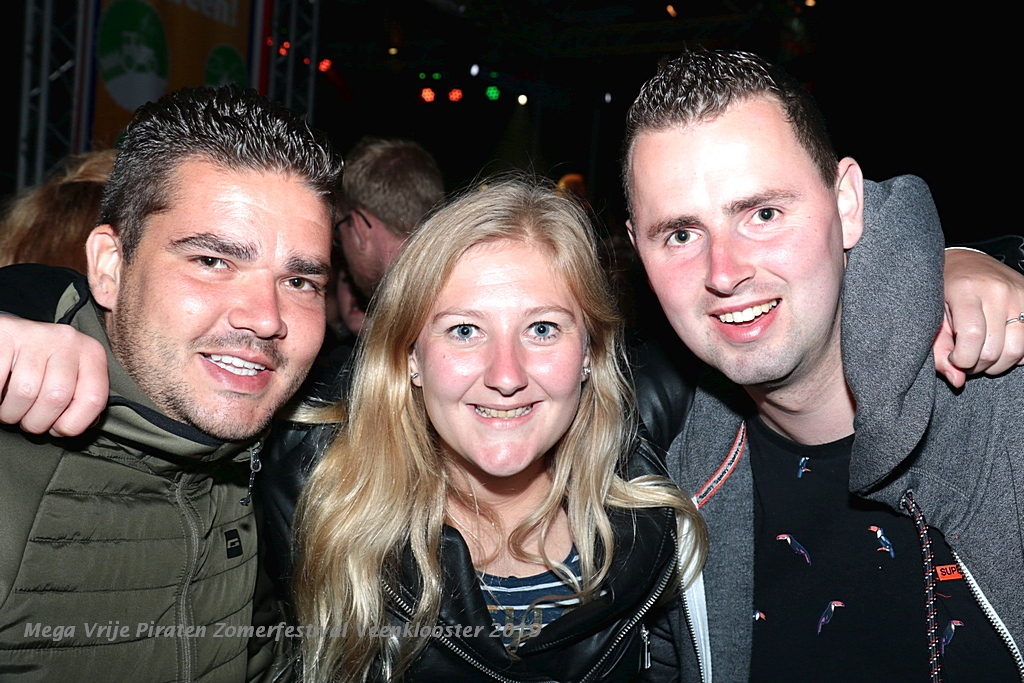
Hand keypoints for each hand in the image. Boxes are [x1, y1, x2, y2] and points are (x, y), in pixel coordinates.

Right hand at [0, 314, 108, 435]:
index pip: (94, 399)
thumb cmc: (45, 364)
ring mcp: (36, 336)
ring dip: (12, 413)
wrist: (14, 333)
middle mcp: (68, 341)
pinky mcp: (7, 336)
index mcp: (92, 354)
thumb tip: (76, 426)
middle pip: (57, 397)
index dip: (73, 424)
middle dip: (37, 422)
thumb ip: (81, 399)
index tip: (58, 429)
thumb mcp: (73, 376)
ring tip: (10, 409)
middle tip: (28, 421)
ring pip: (25, 392)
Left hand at [934, 248, 1023, 386]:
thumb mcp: (932, 317)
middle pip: (995, 349)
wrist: (966, 261)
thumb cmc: (944, 291)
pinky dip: (1016, 354)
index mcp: (966, 290)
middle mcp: (998, 291)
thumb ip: (939, 350)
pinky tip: (999, 345)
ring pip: (1018, 350)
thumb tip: (957, 381)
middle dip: (977, 365)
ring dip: (998, 363)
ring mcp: (1020, 295)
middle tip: (965, 359)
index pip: (972, 336)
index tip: (953, 359)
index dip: (962, 359)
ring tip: (981, 354)